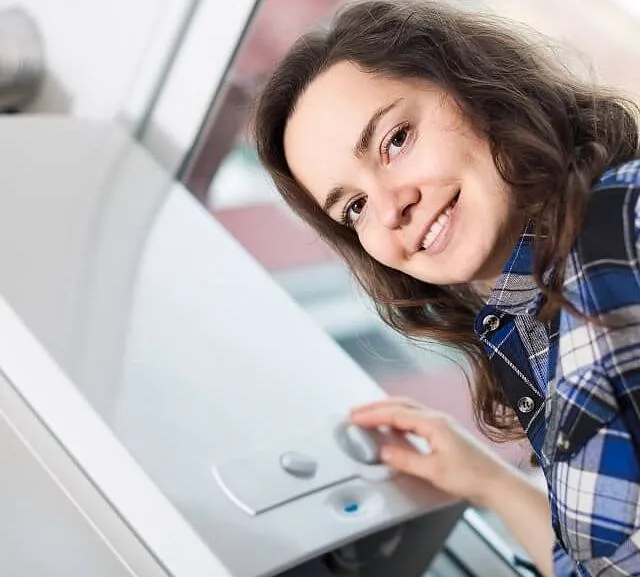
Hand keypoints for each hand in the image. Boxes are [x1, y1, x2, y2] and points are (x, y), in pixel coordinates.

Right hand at [350, 396, 511, 506]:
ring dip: (386, 411)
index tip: (354, 417)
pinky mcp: (443, 433)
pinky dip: (398, 419)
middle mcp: (437, 419)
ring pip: (407, 410)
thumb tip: (384, 451)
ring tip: (368, 417)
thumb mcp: (433, 470)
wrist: (497, 483)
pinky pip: (414, 419)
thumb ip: (405, 459)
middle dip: (375, 407)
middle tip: (355, 412)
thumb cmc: (472, 476)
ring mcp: (441, 425)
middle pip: (399, 405)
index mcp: (433, 423)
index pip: (395, 414)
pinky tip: (393, 429)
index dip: (372, 415)